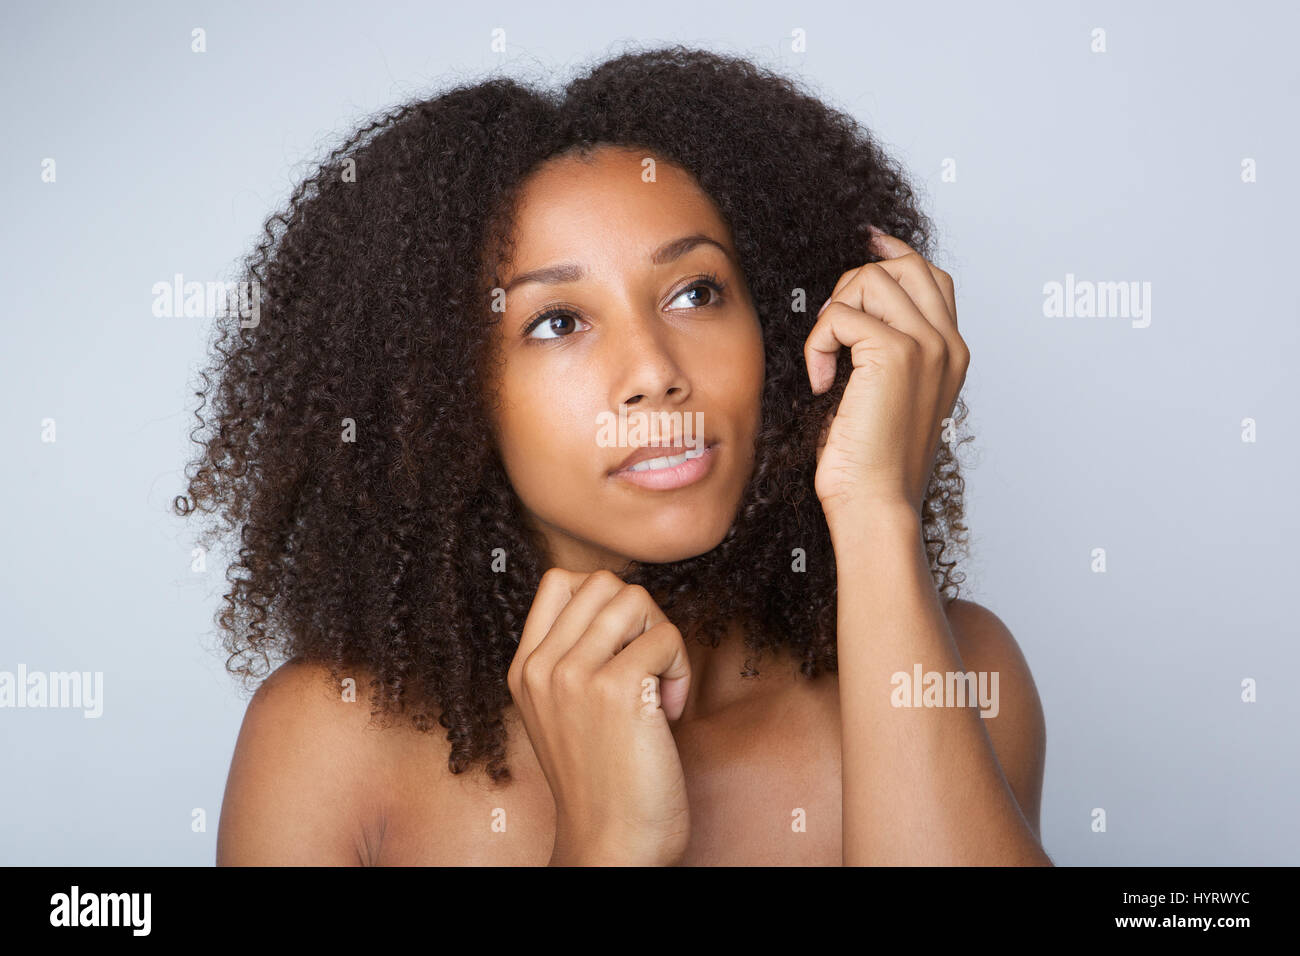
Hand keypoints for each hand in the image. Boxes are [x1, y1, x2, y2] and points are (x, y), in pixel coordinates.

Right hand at [507, 568, 692, 865]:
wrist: (611, 844)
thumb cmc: (604, 781)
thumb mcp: (565, 711)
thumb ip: (574, 659)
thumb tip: (623, 603)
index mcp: (524, 669)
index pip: (560, 581)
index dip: (607, 601)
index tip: (622, 648)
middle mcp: (541, 667)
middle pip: (606, 582)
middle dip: (642, 617)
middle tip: (647, 668)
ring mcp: (574, 675)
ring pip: (637, 599)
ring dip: (664, 640)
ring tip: (658, 687)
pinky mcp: (616, 689)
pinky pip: (666, 637)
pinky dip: (681, 671)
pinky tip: (666, 714)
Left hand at [807, 227, 968, 519]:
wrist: (876, 504)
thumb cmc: (871, 463)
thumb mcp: (885, 394)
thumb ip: (884, 349)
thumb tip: (856, 305)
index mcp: (951, 353)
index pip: (929, 275)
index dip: (893, 251)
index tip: (865, 239)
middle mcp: (947, 344)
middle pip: (902, 264)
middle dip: (854, 283)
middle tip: (831, 331)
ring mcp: (927, 345)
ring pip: (871, 278)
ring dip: (833, 313)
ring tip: (827, 360)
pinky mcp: (895, 354)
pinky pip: (839, 315)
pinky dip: (817, 344)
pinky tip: (822, 382)